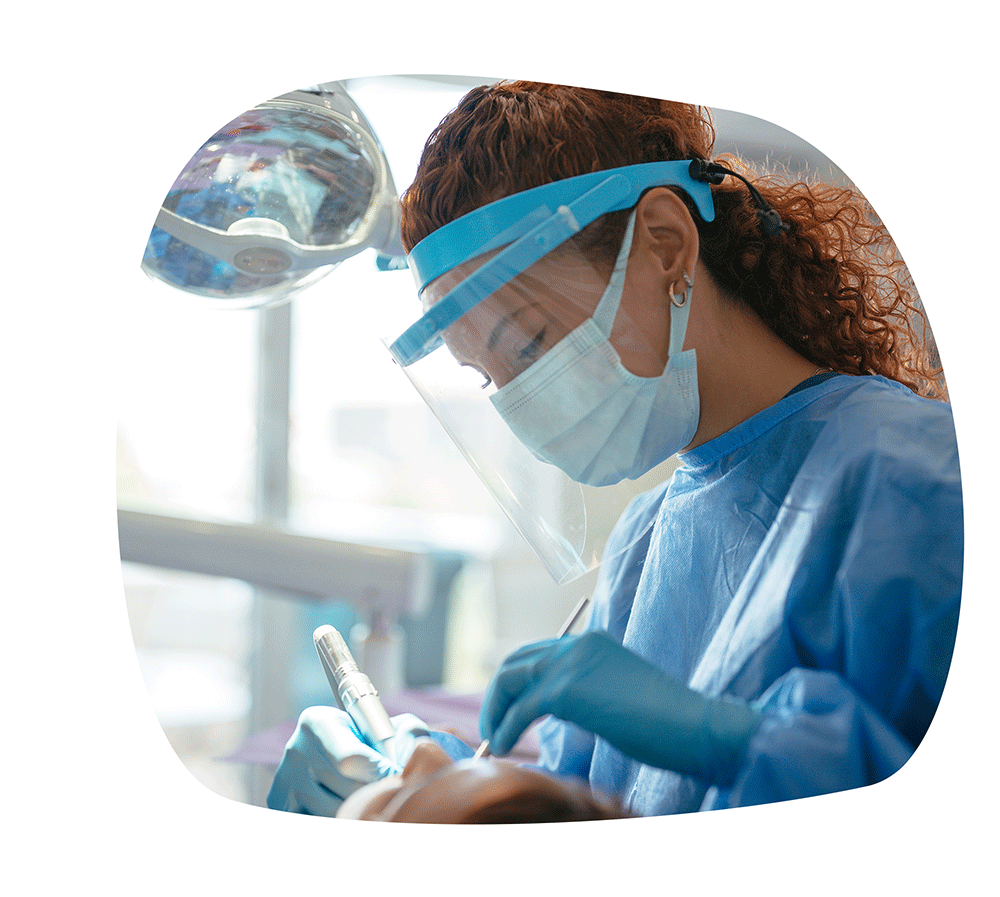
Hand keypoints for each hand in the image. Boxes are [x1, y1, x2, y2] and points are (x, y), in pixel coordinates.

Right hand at [267, 707, 429, 815]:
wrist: (335, 751)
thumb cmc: (369, 738)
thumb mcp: (389, 724)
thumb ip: (408, 731)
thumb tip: (410, 754)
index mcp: (317, 722)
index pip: (350, 760)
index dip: (379, 773)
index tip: (397, 777)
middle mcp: (295, 751)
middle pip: (343, 790)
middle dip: (374, 794)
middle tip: (391, 792)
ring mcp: (285, 782)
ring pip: (332, 812)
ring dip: (360, 812)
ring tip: (373, 801)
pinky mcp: (281, 805)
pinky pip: (317, 820)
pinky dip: (340, 817)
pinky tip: (351, 809)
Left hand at [480, 630, 762, 783]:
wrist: (695, 725)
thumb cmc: (668, 723)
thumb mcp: (617, 695)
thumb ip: (587, 693)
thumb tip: (557, 710)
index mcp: (592, 643)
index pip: (539, 653)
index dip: (517, 682)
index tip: (508, 711)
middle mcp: (578, 644)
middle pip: (518, 660)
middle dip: (498, 693)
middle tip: (492, 726)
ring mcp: (572, 663)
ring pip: (512, 677)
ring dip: (495, 709)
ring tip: (492, 739)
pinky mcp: (568, 689)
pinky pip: (522, 708)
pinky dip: (505, 727)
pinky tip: (501, 745)